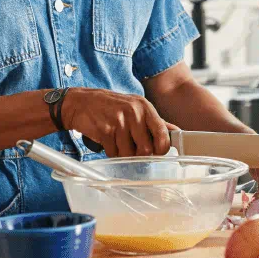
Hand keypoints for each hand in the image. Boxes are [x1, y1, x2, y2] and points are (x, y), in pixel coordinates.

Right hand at [62, 88, 176, 157]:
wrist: (81, 102)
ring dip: (123, 154)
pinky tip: (108, 142)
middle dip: (139, 155)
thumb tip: (176, 132)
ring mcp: (119, 121)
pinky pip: (114, 154)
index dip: (161, 149)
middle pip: (146, 150)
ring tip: (117, 142)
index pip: (163, 134)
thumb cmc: (112, 107)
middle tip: (131, 148)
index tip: (155, 152)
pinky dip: (111, 153)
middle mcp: (134, 112)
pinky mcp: (105, 130)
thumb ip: (156, 122)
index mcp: (145, 107)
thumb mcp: (136, 108)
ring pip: (129, 154)